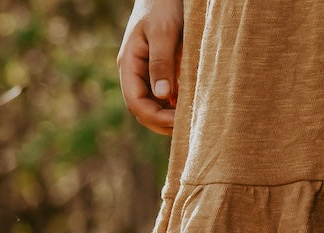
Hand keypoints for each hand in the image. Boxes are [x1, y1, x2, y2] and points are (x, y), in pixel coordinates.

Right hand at [118, 0, 183, 134]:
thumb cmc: (164, 6)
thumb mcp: (162, 33)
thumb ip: (161, 63)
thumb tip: (162, 95)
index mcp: (129, 64)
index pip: (136, 104)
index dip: (156, 118)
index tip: (179, 122)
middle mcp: (136, 74)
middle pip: (145, 112)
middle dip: (164, 124)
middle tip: (190, 128)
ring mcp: (148, 75)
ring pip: (156, 108)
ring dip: (172, 119)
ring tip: (193, 122)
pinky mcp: (162, 74)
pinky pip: (167, 100)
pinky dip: (178, 109)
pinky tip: (193, 109)